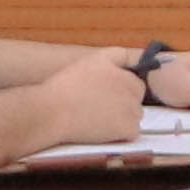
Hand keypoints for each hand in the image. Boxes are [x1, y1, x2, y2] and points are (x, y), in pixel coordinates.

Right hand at [29, 48, 149, 144]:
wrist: (54, 111)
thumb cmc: (66, 86)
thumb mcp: (93, 60)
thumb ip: (118, 56)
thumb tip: (135, 60)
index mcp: (124, 70)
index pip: (134, 80)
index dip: (120, 87)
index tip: (104, 93)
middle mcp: (132, 88)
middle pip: (136, 97)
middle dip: (123, 101)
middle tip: (99, 105)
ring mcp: (132, 109)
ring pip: (135, 115)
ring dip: (123, 117)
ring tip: (98, 117)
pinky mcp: (127, 128)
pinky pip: (132, 132)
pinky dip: (121, 134)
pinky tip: (103, 130)